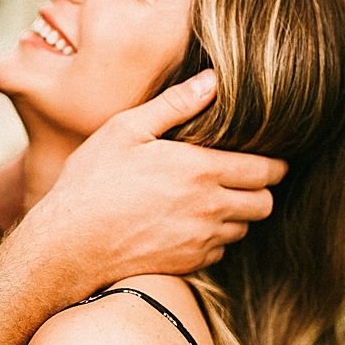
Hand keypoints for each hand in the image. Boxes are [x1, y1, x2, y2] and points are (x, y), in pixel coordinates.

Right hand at [23, 70, 286, 287]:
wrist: (68, 245)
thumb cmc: (92, 182)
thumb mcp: (126, 130)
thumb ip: (175, 104)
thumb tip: (214, 80)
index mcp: (200, 170)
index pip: (265, 171)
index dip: (276, 165)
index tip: (272, 159)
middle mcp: (209, 208)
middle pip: (264, 204)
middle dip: (261, 190)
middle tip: (244, 178)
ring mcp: (201, 240)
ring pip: (244, 228)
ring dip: (238, 214)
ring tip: (214, 198)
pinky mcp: (189, 264)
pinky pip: (221, 251)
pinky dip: (215, 238)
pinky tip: (191, 223)